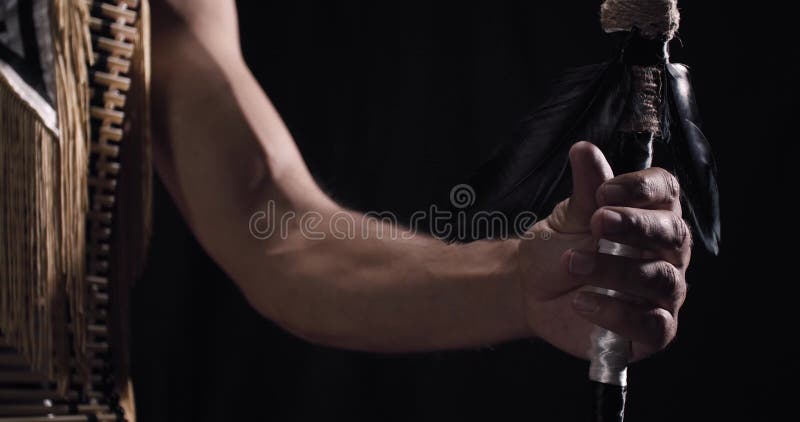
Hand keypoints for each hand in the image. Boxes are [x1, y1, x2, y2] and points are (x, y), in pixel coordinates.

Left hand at [518, 142, 690, 360]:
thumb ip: (584, 190)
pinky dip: (619, 315)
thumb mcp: (568, 218)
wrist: (531, 292)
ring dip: (616, 269)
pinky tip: (583, 303)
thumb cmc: (558, 249)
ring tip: (573, 263)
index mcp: (651, 215)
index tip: (605, 191)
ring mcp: (664, 294)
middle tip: (597, 221)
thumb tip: (584, 149)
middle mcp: (667, 253)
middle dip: (636, 226)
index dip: (641, 188)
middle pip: (673, 234)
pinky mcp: (653, 331)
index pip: (666, 192)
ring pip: (661, 279)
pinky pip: (654, 326)